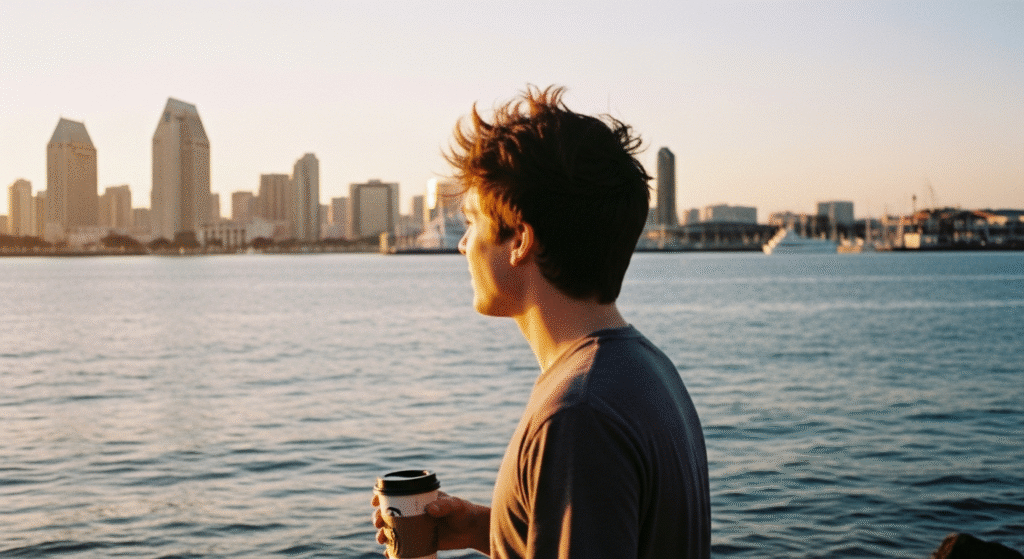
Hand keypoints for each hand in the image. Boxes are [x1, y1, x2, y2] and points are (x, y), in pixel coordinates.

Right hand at [372, 491, 490, 555]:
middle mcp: (413, 513)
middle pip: (389, 514)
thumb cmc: (464, 512)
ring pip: (392, 531)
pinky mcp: (419, 542)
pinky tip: (389, 555)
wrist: (472, 530)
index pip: (396, 495)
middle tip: (379, 524)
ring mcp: (415, 528)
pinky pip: (401, 546)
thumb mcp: (455, 505)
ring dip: (382, 535)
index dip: (382, 497)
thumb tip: (430, 509)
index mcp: (418, 499)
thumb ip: (445, 505)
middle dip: (378, 518)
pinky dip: (393, 552)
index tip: (375, 502)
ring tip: (382, 540)